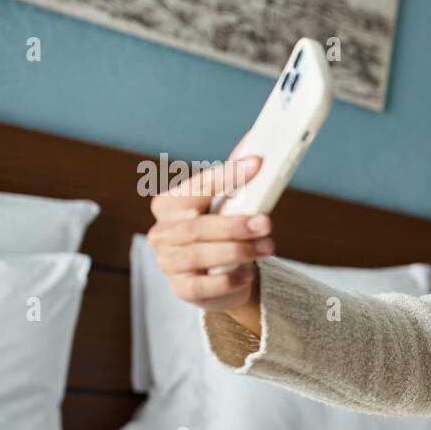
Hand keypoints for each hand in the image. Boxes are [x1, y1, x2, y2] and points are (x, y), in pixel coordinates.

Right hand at [146, 136, 271, 312]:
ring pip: (200, 255)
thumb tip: (256, 141)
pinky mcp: (181, 288)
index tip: (257, 164)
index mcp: (172, 204)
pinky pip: (202, 285)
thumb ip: (235, 177)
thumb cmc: (222, 233)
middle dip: (235, 225)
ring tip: (267, 247)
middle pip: (198, 227)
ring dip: (238, 250)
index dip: (227, 176)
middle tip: (266, 223)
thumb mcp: (227, 205)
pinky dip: (228, 279)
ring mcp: (168, 261)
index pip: (198, 186)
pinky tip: (248, 273)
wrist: (220, 277)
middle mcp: (163, 231)